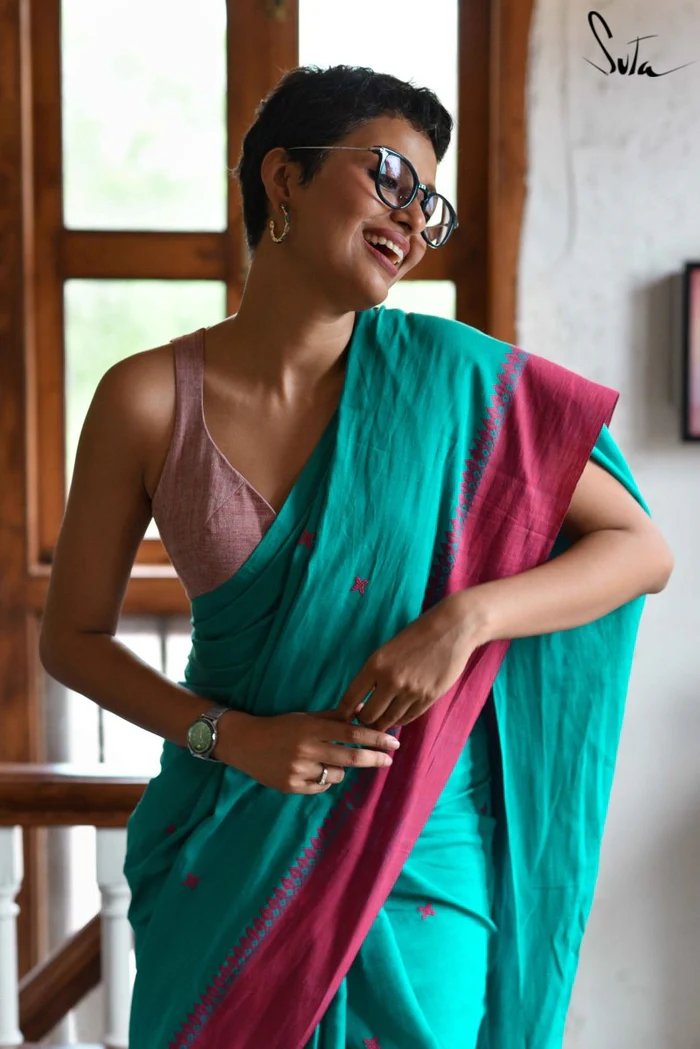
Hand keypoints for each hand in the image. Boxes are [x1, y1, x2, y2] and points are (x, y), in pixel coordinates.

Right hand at [215, 709, 399, 794]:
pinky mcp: (292, 786)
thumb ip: (334, 716)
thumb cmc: (280, 726)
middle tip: (389, 760)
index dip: (375, 738)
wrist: (245, 743)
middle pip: (350, 757)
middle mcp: (307, 749)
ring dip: (342, 768)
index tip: (393, 743)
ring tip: (329, 759)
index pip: (351, 733)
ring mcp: (299, 770)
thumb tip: (363, 711)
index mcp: (312, 728)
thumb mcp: (306, 717)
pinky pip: (322, 785)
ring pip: (337, 774)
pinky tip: (314, 769)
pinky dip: (325, 778)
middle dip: (374, 759)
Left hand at [335, 593, 484, 732]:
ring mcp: (410, 692)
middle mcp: (390, 681)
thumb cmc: (417, 635)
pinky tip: (398, 715)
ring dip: (382, 723)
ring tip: (381, 719)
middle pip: (368, 716)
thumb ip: (375, 674)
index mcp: (375, 665)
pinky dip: (400, 719)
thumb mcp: (387, 651)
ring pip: (388, 721)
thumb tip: (364, 698)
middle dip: (363, 720)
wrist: (451, 629)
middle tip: (365, 718)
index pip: (350, 698)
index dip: (343, 713)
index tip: (343, 718)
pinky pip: (407, 718)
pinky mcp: (428, 698)